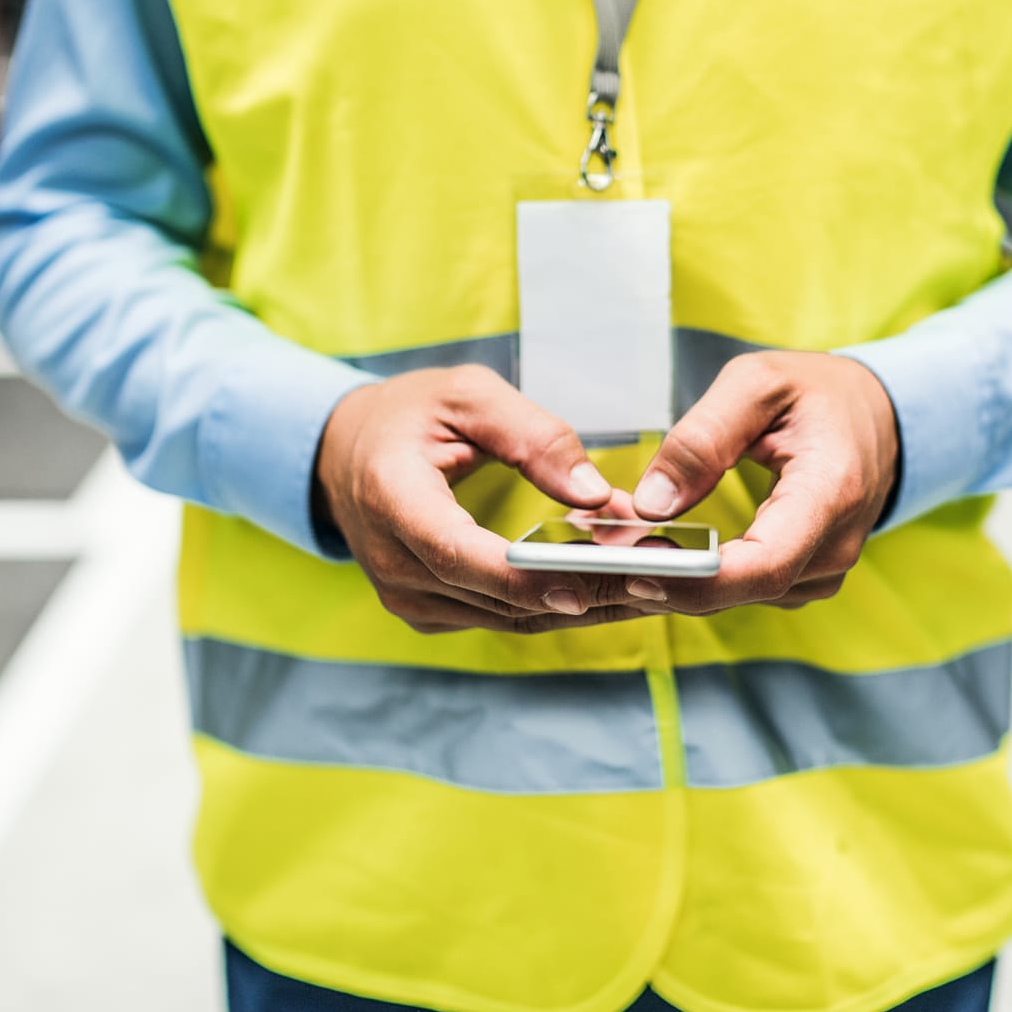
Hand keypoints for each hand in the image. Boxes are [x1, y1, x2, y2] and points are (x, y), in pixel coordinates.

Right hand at [314, 365, 650, 633]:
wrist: (347, 455)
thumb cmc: (409, 415)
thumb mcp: (469, 395)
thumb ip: (534, 437)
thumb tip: (596, 494)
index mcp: (392, 499)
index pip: (456, 552)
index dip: (522, 575)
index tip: (587, 581)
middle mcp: (394, 563)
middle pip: (497, 596)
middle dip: (585, 588)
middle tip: (664, 573)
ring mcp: (410, 598)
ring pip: (511, 616)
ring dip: (586, 600)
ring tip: (660, 577)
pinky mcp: (433, 614)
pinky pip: (505, 616)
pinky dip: (560, 601)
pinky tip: (617, 582)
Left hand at [624, 352, 899, 612]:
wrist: (873, 416)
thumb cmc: (815, 393)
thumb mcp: (756, 384)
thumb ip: (702, 440)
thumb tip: (651, 503)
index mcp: (831, 492)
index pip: (766, 564)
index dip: (698, 580)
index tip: (635, 570)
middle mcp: (835, 546)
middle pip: (743, 590)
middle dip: (666, 578)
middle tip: (597, 553)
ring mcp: (822, 570)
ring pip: (736, 597)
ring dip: (675, 579)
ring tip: (617, 545)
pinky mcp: (802, 579)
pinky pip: (743, 591)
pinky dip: (696, 576)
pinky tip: (657, 550)